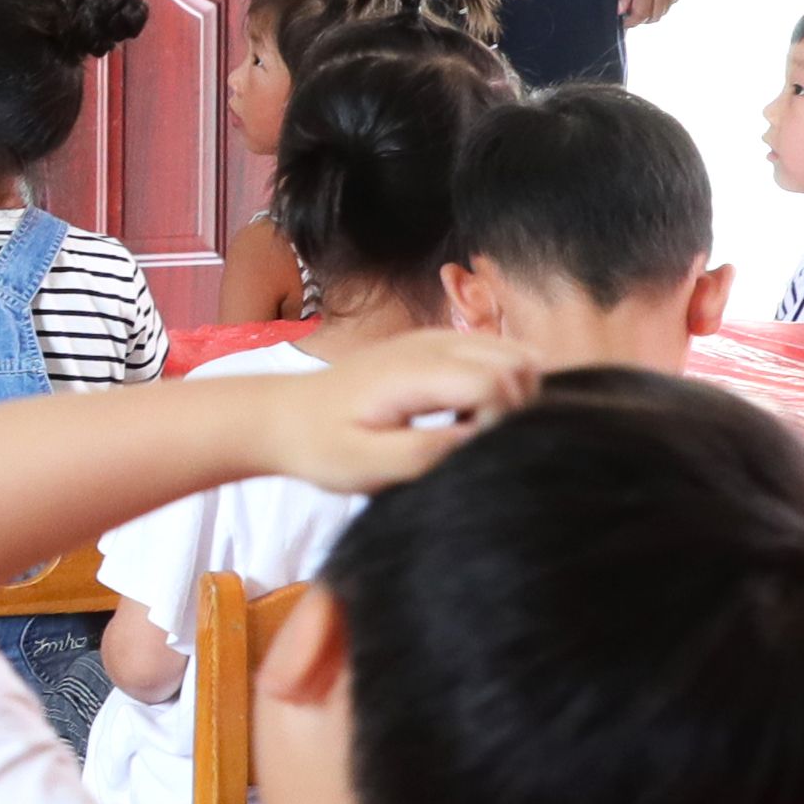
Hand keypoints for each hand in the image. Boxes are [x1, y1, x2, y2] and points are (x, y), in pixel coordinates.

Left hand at [257, 326, 545, 493]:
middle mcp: (432, 344)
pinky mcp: (437, 345)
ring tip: (470, 429)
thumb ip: (426, 453)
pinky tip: (467, 416)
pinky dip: (501, 384)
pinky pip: (495, 355)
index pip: (499, 383)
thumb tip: (481, 441)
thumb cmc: (321, 445)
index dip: (501, 422)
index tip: (469, 449)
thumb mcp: (366, 464)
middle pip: (518, 363)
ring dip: (513, 395)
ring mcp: (436, 339)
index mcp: (414, 371)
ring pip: (514, 354)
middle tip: (475, 442)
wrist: (284, 416)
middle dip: (517, 408)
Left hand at [619, 0, 684, 28]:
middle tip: (630, 13)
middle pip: (656, 15)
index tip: (623, 21)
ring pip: (667, 8)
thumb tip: (621, 9)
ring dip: (654, 11)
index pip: (641, 14)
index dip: (631, 22)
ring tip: (642, 5)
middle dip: (642, 19)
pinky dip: (666, 2)